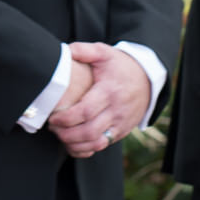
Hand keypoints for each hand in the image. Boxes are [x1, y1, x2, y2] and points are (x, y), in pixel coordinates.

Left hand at [49, 42, 152, 157]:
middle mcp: (116, 110)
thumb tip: (66, 51)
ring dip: (75, 144)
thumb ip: (84, 50)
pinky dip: (86, 149)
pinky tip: (73, 144)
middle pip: (89, 131)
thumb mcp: (105, 52)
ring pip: (97, 143)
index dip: (65, 118)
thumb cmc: (121, 66)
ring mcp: (120, 123)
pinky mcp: (121, 131)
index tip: (53, 117)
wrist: (147, 79)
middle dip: (66, 134)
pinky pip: (103, 146)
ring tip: (61, 136)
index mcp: (109, 91)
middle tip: (53, 128)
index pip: (85, 111)